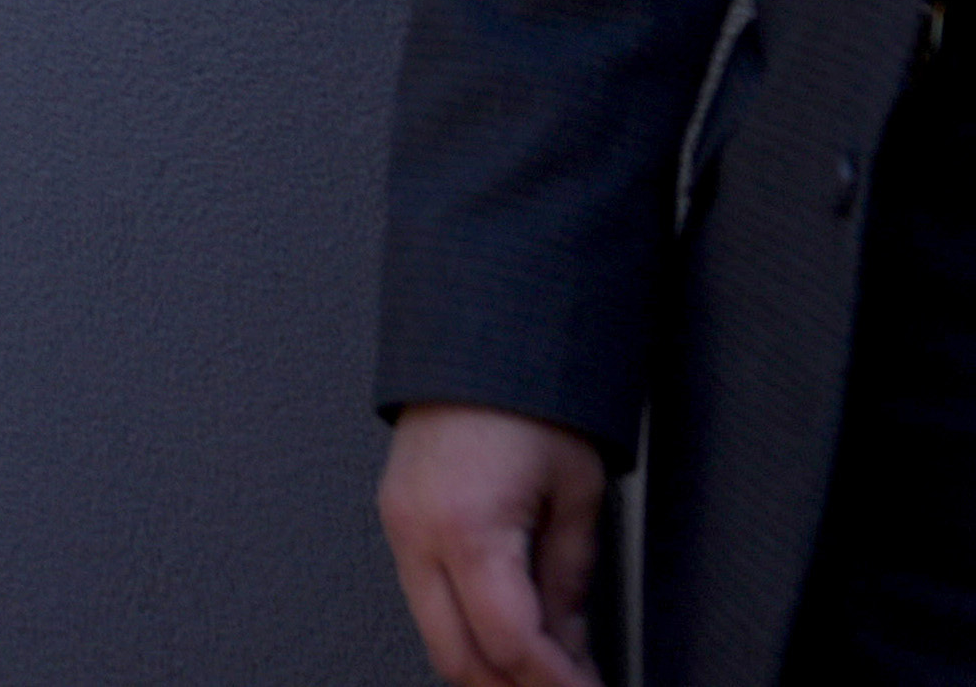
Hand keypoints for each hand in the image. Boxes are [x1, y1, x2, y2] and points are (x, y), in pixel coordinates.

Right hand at [379, 403, 609, 686]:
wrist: (481, 325)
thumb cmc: (529, 386)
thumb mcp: (577, 489)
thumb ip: (570, 578)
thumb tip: (571, 641)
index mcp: (468, 524)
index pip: (510, 644)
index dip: (555, 683)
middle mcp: (419, 531)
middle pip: (458, 659)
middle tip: (566, 686)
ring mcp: (399, 525)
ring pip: (436, 637)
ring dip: (489, 664)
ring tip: (546, 667)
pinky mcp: (397, 517)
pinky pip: (425, 599)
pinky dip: (467, 628)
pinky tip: (509, 630)